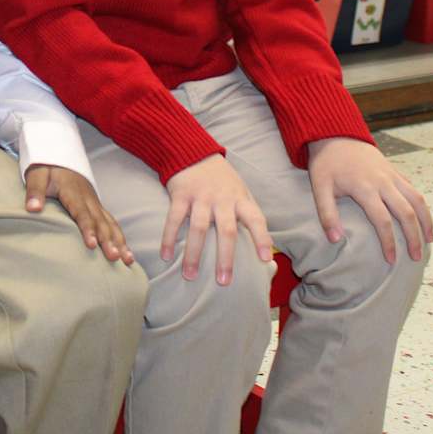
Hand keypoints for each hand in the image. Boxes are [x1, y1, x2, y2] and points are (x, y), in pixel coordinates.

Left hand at [26, 165, 133, 264]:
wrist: (60, 155)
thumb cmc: (47, 168)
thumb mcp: (36, 174)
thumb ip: (35, 191)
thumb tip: (33, 208)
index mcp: (73, 192)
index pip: (82, 213)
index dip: (88, 229)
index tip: (92, 245)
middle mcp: (88, 199)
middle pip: (100, 222)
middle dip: (108, 241)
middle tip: (113, 258)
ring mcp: (95, 203)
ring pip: (110, 223)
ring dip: (119, 241)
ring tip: (127, 260)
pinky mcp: (97, 207)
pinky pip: (111, 223)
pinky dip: (120, 237)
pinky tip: (126, 253)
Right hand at [162, 154, 272, 284]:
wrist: (193, 151)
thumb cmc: (222, 179)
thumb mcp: (241, 191)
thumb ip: (249, 215)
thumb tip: (265, 249)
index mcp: (240, 199)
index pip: (256, 219)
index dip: (262, 238)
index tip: (265, 260)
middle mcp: (222, 199)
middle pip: (227, 230)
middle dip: (225, 257)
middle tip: (223, 282)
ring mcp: (201, 197)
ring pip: (199, 228)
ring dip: (194, 254)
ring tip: (190, 276)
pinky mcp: (180, 194)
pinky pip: (174, 219)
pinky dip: (169, 238)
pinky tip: (166, 256)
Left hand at [305, 138, 432, 265]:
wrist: (336, 134)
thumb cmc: (326, 164)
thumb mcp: (319, 187)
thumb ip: (327, 214)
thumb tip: (335, 240)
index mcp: (365, 188)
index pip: (382, 221)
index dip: (389, 242)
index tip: (391, 260)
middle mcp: (384, 182)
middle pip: (406, 213)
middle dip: (414, 237)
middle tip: (417, 258)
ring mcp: (392, 175)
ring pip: (417, 200)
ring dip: (426, 221)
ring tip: (429, 240)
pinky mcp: (395, 171)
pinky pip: (413, 190)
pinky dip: (421, 206)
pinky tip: (423, 219)